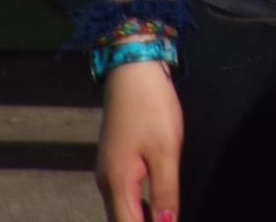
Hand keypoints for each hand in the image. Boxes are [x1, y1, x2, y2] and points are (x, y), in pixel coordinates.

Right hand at [96, 60, 183, 221]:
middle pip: (122, 220)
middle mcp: (107, 182)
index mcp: (117, 184)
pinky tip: (154, 202)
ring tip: (164, 215)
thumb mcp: (165, 150)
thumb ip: (165, 191)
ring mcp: (108, 169)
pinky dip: (138, 204)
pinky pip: (124, 193)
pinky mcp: (115, 157)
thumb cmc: (151, 107)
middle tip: (168, 219)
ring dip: (141, 217)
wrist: (132, 67)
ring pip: (122, 208)